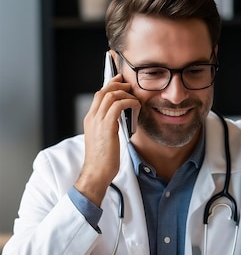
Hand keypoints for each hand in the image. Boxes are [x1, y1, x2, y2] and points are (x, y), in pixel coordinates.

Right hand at [74, 75, 139, 205]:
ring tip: (135, 99)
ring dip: (125, 94)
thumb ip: (110, 126)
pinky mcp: (106, 126)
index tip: (120, 81)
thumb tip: (122, 118)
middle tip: (130, 86)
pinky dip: (129, 102)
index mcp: (90, 119)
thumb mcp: (104, 139)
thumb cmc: (103, 160)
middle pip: (103, 90)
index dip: (110, 85)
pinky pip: (118, 105)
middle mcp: (92, 117)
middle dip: (118, 85)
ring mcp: (97, 121)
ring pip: (110, 95)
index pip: (98, 95)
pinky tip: (136, 107)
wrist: (96, 173)